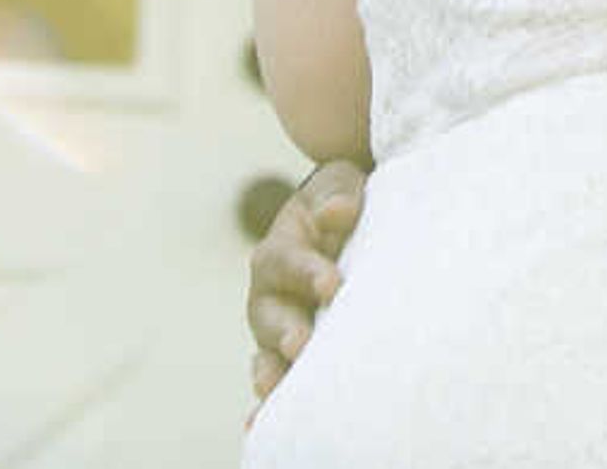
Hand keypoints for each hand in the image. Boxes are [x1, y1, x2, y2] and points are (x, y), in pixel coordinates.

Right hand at [244, 157, 366, 409]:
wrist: (344, 223)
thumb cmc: (341, 201)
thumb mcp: (341, 184)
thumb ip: (338, 195)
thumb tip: (338, 211)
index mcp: (279, 249)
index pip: (287, 261)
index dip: (307, 273)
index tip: (332, 285)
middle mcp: (270, 292)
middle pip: (269, 314)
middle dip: (285, 331)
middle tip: (301, 345)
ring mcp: (278, 325)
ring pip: (268, 351)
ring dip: (274, 370)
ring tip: (279, 390)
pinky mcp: (293, 350)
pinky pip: (278, 374)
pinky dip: (273, 396)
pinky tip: (262, 422)